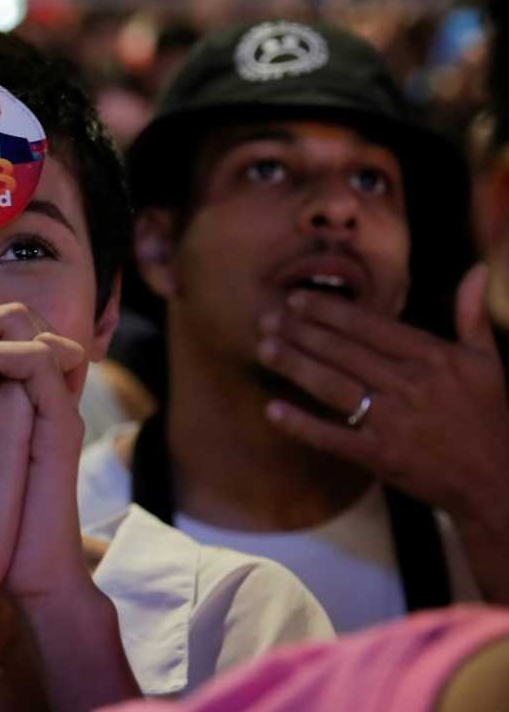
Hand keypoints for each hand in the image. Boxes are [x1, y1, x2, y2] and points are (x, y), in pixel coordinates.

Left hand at [257, 263, 508, 537]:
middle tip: (266, 319)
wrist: (498, 481)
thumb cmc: (488, 416)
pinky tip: (272, 410)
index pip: (370, 326)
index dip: (329, 311)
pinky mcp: (382, 457)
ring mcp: (394, 422)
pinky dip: (302, 424)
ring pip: (334, 387)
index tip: (296, 300)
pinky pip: (334, 437)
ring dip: (295, 366)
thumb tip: (475, 270)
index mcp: (433, 358)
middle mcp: (410, 385)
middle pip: (343, 352)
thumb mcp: (487, 362)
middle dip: (300, 333)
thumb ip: (472, 315)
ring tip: (264, 349)